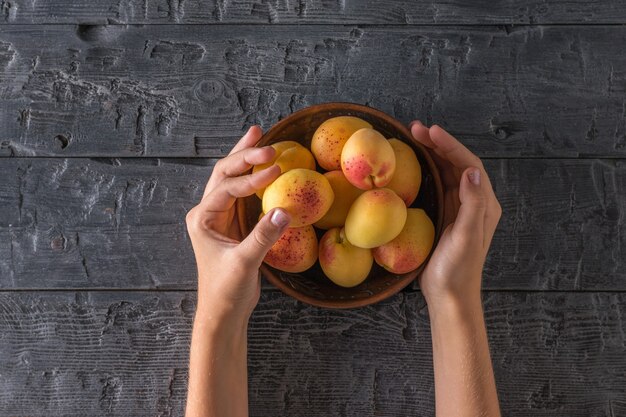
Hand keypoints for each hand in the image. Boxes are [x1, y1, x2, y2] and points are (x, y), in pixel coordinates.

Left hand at [185, 126, 290, 323]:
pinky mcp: (232, 222)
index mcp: (203, 219)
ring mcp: (219, 216)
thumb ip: (263, 236)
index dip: (252, 177)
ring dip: (245, 157)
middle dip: (245, 155)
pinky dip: (252, 175)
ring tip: (259, 134)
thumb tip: (285, 210)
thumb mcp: (245, 263)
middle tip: (267, 140)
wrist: (222, 311)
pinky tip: (263, 164)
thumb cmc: (226, 290)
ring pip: (230, 177)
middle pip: (224, 172)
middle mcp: (207, 212)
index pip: (228, 188)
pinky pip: (241, 191)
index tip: (277, 170)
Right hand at [409, 121, 501, 308]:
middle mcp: (475, 202)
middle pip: (457, 164)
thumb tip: (471, 171)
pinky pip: (438, 185)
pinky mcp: (446, 216)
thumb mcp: (466, 237)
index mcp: (484, 204)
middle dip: (438, 144)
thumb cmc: (457, 270)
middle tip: (414, 129)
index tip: (430, 132)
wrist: (449, 296)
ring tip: (412, 138)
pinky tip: (413, 164)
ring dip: (431, 153)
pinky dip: (426, 170)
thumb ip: (472, 205)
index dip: (450, 146)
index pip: (469, 165)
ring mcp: (460, 209)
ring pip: (447, 172)